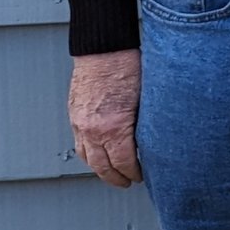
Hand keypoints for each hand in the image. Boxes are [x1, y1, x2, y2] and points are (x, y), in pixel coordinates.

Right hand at [69, 49, 142, 187]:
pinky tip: (98, 155)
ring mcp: (80, 122)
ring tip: (113, 174)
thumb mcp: (147, 100)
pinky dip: (88, 154)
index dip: (134, 173)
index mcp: (113, 127)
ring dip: (100, 169)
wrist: (104, 47)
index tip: (142, 176)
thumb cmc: (130, 67)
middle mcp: (92, 129)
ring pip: (86, 157)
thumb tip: (155, 142)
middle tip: (128, 182)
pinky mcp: (74, 114)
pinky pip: (79, 143)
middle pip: (102, 166)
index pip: (124, 163)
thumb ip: (146, 125)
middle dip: (116, 178)